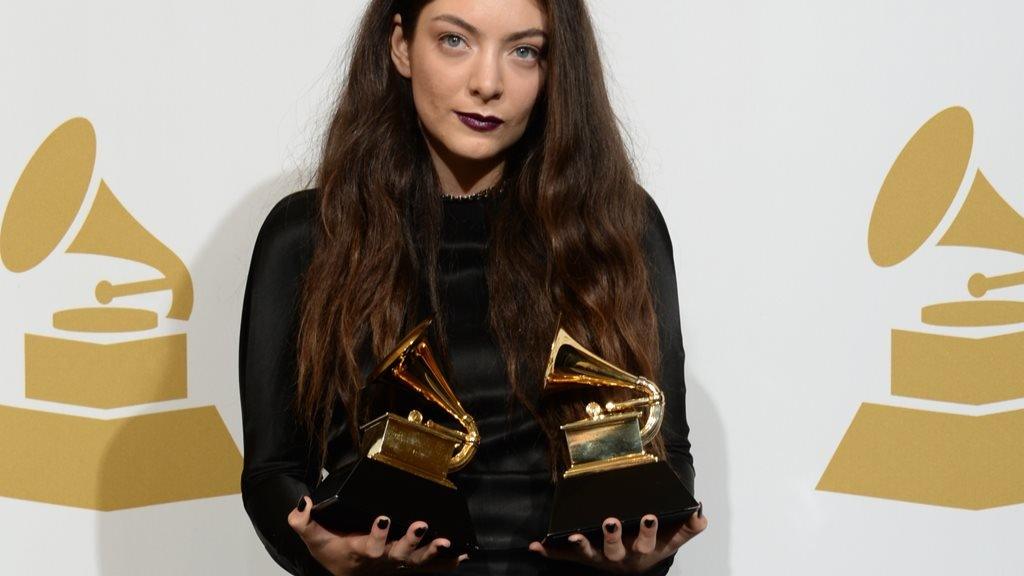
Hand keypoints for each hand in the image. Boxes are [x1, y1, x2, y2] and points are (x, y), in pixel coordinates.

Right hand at [288, 496, 468, 574]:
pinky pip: (431, 564)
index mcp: (362, 551)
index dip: (378, 534)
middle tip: (421, 525)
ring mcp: (400, 562)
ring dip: (433, 551)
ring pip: (419, 560)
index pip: (371, 545)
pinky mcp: (411, 562)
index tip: (384, 518)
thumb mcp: (314, 537)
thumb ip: (302, 521)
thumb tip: (302, 502)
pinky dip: (447, 561)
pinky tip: (462, 554)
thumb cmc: (334, 551)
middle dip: (411, 541)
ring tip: (445, 541)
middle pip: (400, 553)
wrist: (348, 571)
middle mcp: (385, 559)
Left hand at [527, 503, 706, 573]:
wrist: (636, 569)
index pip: (647, 541)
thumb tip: (699, 511)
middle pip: (616, 550)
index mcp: (642, 550)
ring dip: (581, 546)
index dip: (648, 531)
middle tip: (610, 521)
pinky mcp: (583, 556)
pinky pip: (564, 556)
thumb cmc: (654, 547)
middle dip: (613, 537)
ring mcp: (600, 557)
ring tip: (574, 536)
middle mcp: (620, 556)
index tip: (648, 516)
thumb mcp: (674, 540)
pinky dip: (550, 552)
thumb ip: (690, 527)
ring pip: (590, 554)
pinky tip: (536, 545)